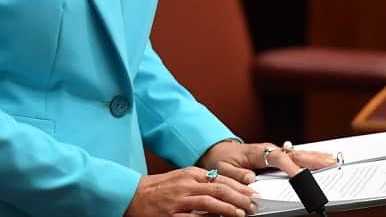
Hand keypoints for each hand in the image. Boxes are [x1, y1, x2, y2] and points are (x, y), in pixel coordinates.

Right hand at [124, 166, 258, 216]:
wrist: (132, 194)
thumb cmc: (157, 188)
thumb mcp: (180, 178)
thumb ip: (200, 182)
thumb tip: (224, 188)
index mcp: (190, 173)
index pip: (220, 178)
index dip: (239, 186)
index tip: (251, 192)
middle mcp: (186, 184)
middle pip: (219, 189)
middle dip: (239, 197)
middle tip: (253, 203)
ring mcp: (179, 201)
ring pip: (210, 202)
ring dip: (229, 208)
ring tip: (242, 213)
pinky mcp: (172, 215)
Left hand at [197, 141, 337, 184]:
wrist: (218, 151)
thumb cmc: (221, 160)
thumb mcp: (223, 169)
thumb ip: (237, 174)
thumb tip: (252, 179)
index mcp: (257, 152)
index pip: (277, 159)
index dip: (290, 168)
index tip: (301, 177)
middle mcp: (269, 150)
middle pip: (294, 154)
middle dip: (312, 159)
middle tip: (330, 163)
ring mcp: (274, 152)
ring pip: (298, 154)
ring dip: (315, 157)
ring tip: (332, 160)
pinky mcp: (277, 157)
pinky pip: (296, 157)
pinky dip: (310, 158)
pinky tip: (322, 159)